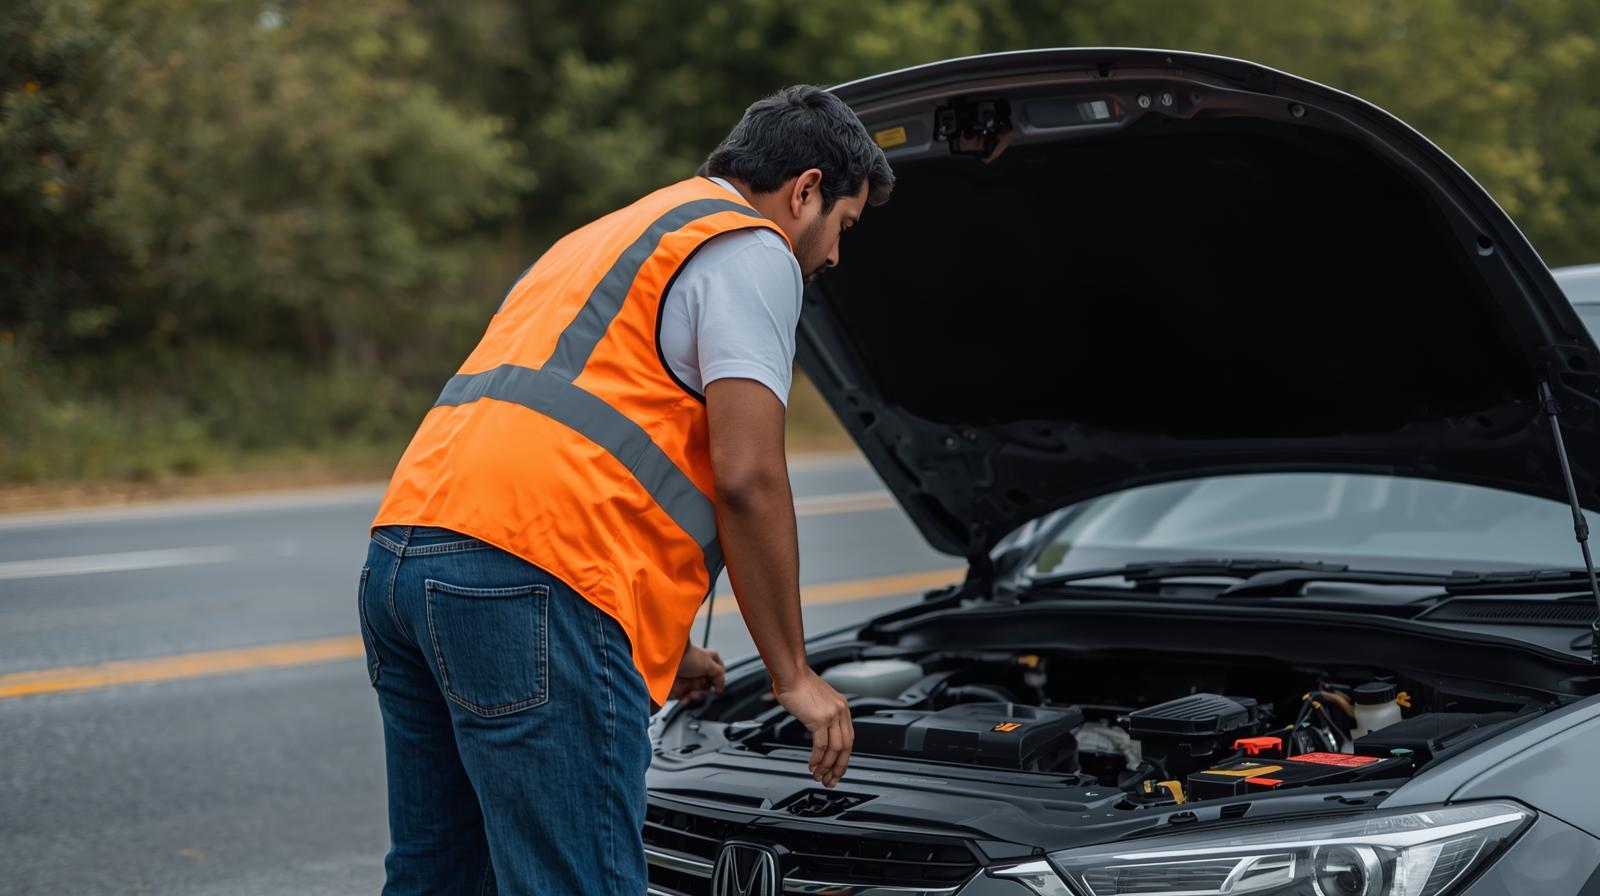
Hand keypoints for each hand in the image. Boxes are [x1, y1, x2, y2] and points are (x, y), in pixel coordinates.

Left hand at [669, 644, 725, 702]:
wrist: (667, 660)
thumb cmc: (687, 656)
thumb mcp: (710, 663)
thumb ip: (719, 675)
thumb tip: (721, 688)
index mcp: (707, 661)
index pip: (718, 674)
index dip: (718, 681)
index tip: (716, 687)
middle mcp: (698, 670)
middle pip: (707, 686)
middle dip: (705, 690)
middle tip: (701, 687)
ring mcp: (688, 679)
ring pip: (697, 694)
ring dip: (695, 696)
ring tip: (691, 694)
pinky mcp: (678, 687)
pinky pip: (685, 698)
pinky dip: (686, 700)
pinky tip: (684, 697)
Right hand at [772, 670, 852, 787]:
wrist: (791, 673)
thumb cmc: (798, 683)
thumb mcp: (818, 699)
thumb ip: (823, 714)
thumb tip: (820, 733)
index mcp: (842, 707)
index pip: (848, 738)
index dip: (843, 757)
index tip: (837, 769)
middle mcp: (841, 711)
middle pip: (846, 747)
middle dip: (838, 767)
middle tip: (831, 780)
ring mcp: (832, 715)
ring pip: (835, 749)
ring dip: (826, 766)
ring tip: (819, 776)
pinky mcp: (819, 719)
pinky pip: (821, 745)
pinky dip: (817, 759)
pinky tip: (812, 765)